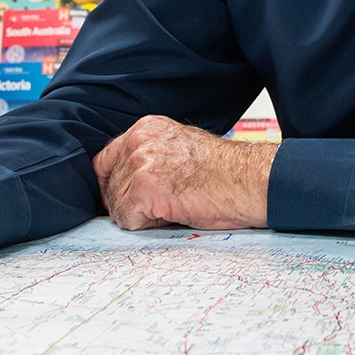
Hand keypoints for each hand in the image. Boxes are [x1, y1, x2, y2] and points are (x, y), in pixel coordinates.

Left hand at [93, 115, 275, 231]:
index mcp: (146, 128)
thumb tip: (127, 182)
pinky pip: (127, 219)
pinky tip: (173, 215)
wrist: (250, 181)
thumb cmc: (225, 173)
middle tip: (162, 206)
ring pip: (117, 205)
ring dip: (141, 215)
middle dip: (129, 203)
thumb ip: (151, 157)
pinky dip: (148, 226)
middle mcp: (139, 140)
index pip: (104, 160)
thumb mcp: (181, 150)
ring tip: (173, 207)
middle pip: (108, 186)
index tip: (127, 198)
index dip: (113, 185)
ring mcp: (139, 163)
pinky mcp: (144, 188)